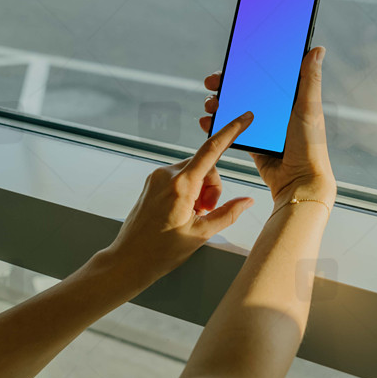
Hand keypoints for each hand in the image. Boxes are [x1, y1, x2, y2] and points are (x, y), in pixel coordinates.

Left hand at [104, 111, 255, 284]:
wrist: (128, 260)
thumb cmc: (161, 251)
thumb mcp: (201, 234)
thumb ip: (228, 213)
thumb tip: (248, 200)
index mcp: (181, 185)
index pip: (212, 149)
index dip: (232, 131)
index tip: (245, 117)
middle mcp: (167, 174)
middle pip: (206, 166)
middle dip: (213, 188)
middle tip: (205, 213)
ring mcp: (157, 176)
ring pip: (194, 172)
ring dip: (201, 191)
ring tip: (192, 216)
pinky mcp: (153, 182)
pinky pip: (181, 177)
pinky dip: (189, 191)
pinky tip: (183, 212)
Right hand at [200, 46, 335, 209]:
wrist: (299, 181)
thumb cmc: (310, 145)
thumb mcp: (309, 108)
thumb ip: (310, 79)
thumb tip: (318, 48)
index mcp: (291, 98)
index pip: (266, 74)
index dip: (248, 65)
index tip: (232, 59)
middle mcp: (276, 109)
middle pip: (247, 89)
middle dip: (227, 84)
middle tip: (212, 82)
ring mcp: (263, 126)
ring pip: (237, 108)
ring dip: (220, 103)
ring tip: (211, 104)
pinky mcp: (253, 143)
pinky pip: (232, 129)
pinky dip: (219, 124)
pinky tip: (208, 121)